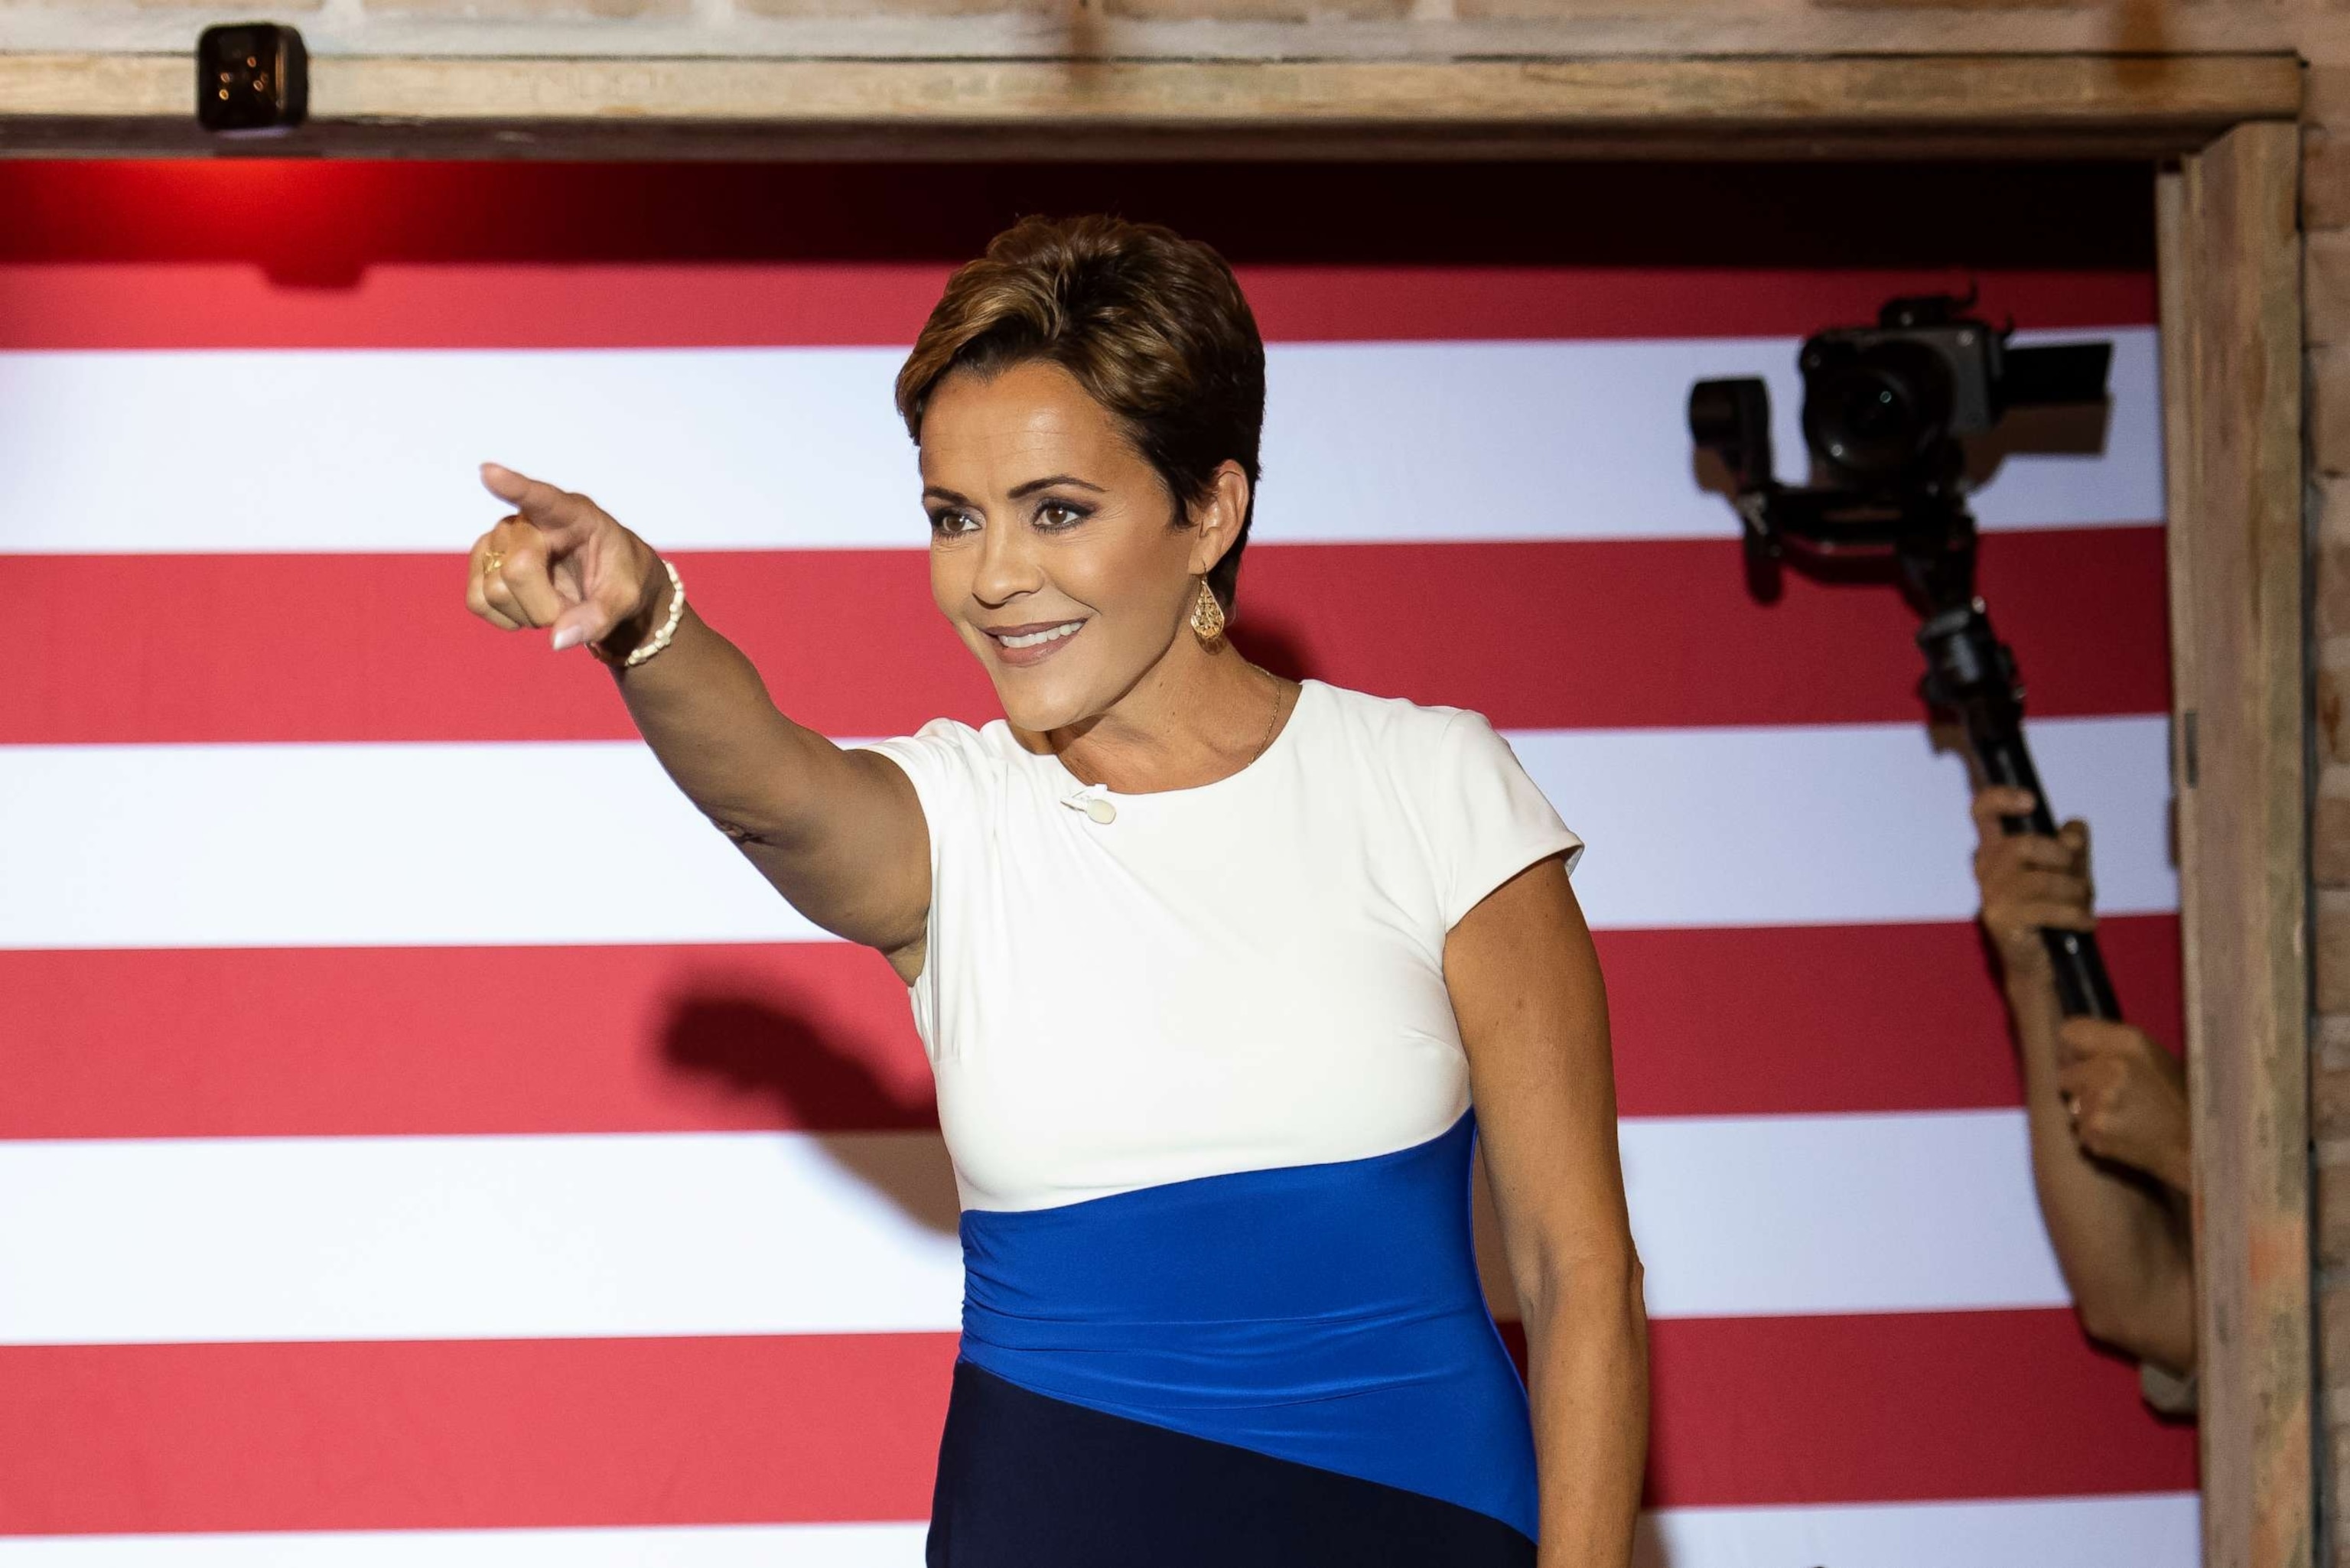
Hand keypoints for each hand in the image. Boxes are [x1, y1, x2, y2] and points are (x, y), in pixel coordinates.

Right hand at [468, 462, 665, 654]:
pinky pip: (476, 601)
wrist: (607, 590)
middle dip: (546, 605)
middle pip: (517, 569)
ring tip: (552, 602)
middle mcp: (528, 521)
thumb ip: (599, 617)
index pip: (540, 497)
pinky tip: (527, 610)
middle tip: (571, 605)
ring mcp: (500, 541)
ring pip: (493, 590)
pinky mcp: (483, 565)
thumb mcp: (626, 600)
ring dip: (528, 613)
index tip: (489, 472)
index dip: (513, 487)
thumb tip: (557, 639)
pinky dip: (504, 619)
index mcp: (573, 514)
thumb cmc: (621, 580)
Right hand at [1970, 786, 2094, 978]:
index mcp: (1996, 850)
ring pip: (2045, 879)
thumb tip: (2074, 828)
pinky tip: (2087, 923)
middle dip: (2063, 859)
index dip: (2000, 798)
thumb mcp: (2069, 873)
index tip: (2031, 802)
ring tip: (2085, 907)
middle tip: (2080, 880)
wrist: (2040, 964)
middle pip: (2024, 844)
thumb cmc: (2052, 913)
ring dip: (2077, 893)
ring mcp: (1991, 895)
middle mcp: (1986, 869)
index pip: (1982, 811)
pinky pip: (2051, 909)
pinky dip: (2078, 915)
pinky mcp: (2002, 920)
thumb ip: (2073, 847)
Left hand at [2056, 1018, 2191, 1191]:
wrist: (2196, 1147)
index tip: (2084, 1063)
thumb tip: (2070, 1047)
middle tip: (2114, 1099)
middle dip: (2080, 1087)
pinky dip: (2095, 1134)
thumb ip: (2111, 1046)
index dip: (2073, 1051)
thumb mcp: (2152, 1058)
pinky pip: (2079, 1129)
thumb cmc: (2176, 1100)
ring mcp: (2102, 1099)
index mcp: (2130, 1042)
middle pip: (2064, 1074)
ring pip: (2071, 1104)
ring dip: (2089, 1112)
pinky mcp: (2096, 1128)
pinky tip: (2124, 1134)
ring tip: (2125, 1118)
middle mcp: (2112, 1066)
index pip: (2069, 1033)